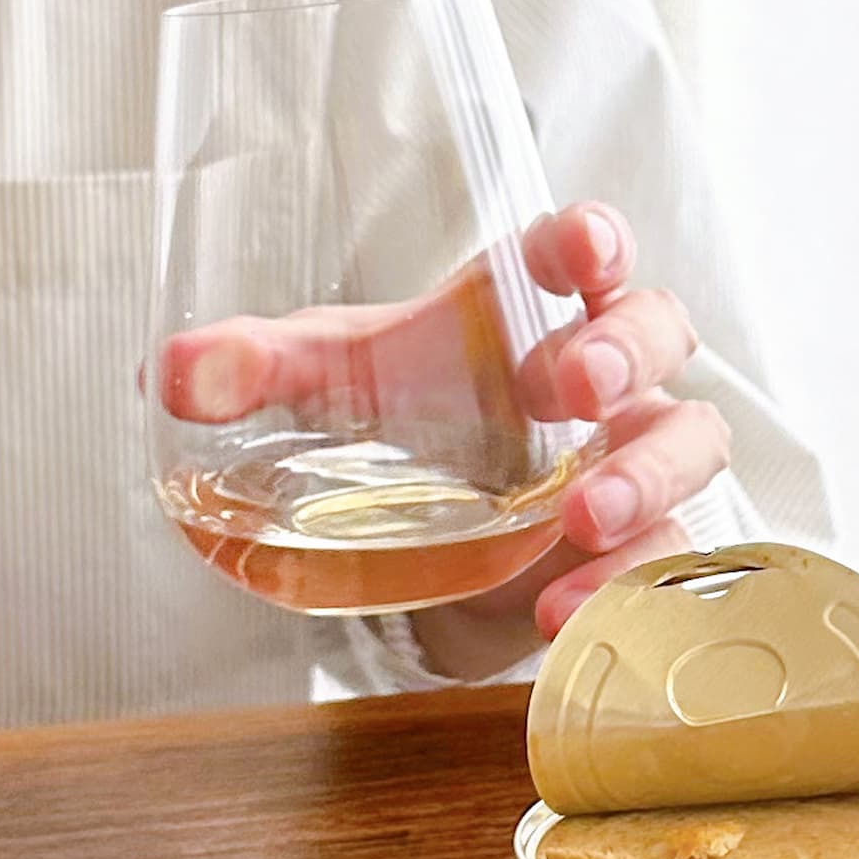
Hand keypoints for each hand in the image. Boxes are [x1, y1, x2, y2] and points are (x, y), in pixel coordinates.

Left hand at [158, 202, 729, 641]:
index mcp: (537, 307)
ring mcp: (638, 456)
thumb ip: (258, 367)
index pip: (586, 251)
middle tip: (572, 392)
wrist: (442, 536)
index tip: (581, 251)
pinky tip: (564, 614)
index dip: (595, 243)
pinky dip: (625, 585)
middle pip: (661, 332)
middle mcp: (608, 375)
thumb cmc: (412, 420)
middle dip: (623, 355)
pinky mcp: (643, 541)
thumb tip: (169, 375)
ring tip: (583, 518)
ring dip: (645, 475)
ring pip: (689, 444)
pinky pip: (670, 557)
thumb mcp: (333, 383)